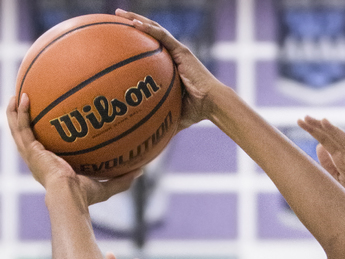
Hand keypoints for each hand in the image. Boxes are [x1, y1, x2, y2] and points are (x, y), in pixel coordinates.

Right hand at [7, 94, 141, 205]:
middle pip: (28, 136)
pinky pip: (21, 127)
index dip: (45, 136)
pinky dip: (19, 112)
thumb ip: (122, 179)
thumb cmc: (85, 196)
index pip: (46, 148)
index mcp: (52, 167)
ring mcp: (32, 155)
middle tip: (29, 102)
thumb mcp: (106, 186)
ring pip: (18, 129)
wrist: (69, 196)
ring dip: (16, 111)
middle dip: (26, 119)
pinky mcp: (29, 150)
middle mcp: (39, 160)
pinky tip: (21, 97)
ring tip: (18, 94)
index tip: (51, 123)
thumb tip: (141, 170)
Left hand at [115, 9, 221, 129]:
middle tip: (114, 18)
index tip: (119, 38)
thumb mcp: (174, 115)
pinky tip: (134, 23)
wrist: (211, 104)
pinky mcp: (181, 51)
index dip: (136, 41)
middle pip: (149, 34)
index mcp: (170, 66)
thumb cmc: (196, 111)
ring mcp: (177, 51)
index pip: (151, 49)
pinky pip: (162, 36)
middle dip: (132, 23)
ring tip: (119, 14)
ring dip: (136, 19)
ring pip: (154, 29)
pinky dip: (148, 28)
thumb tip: (150, 138)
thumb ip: (162, 120)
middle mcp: (172, 55)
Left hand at [298, 117, 344, 229]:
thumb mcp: (335, 179)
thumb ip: (327, 164)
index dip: (313, 130)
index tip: (299, 120)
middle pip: (334, 138)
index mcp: (339, 159)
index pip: (325, 140)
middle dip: (320, 127)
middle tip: (305, 117)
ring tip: (325, 122)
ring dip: (338, 133)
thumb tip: (318, 146)